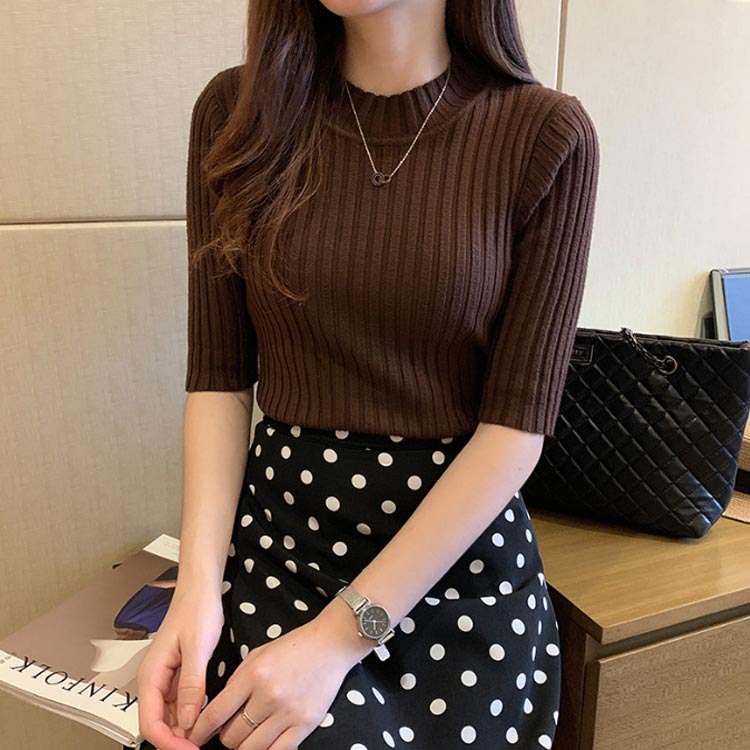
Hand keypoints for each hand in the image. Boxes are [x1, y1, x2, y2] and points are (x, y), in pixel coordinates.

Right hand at [136, 585, 223, 749]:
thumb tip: (187, 721)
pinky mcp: (178, 674)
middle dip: (176, 741)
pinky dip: (190, 715)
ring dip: (183, 731)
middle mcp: (154, 680)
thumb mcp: (198, 647)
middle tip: (202, 747)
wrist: (201, 588)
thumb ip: (191, 684)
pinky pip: (179, 703)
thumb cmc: (197, 610)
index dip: (168, 742)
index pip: (149, 723)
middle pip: (157, 724)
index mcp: (151, 674)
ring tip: (206, 737)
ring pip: (169, 716)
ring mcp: (165, 678)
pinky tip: (206, 718)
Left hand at [182, 607, 369, 749]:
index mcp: (253, 675)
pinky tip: (263, 742)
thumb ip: (237, 682)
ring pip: (250, 749)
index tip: (193, 737)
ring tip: (246, 736)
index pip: (216, 713)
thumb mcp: (258, 655)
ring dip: (243, 746)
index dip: (200, 730)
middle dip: (224, 737)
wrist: (330, 645)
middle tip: (228, 730)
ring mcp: (287, 712)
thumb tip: (218, 713)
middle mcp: (268, 696)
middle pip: (231, 736)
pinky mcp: (305, 724)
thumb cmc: (292, 647)